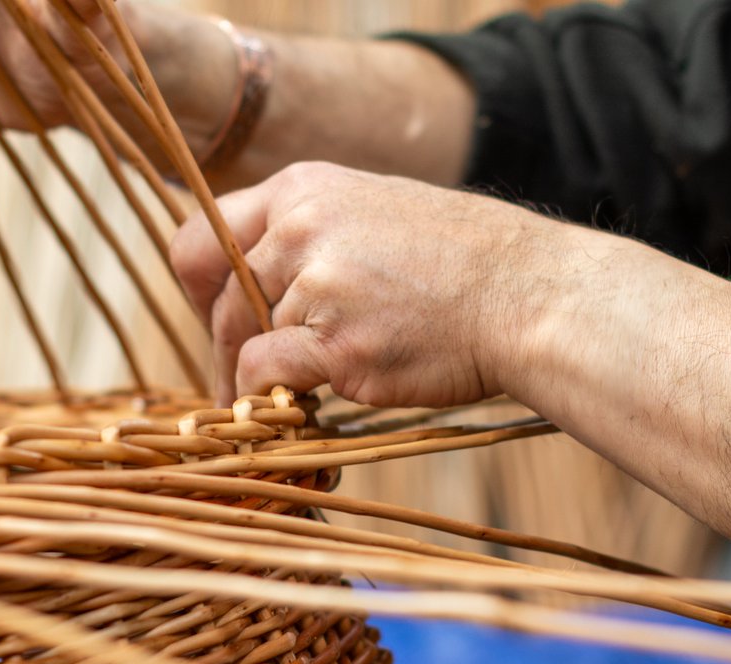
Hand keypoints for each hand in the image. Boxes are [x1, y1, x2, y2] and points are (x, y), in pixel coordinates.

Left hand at [171, 162, 579, 407]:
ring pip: (241, 338)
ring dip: (252, 377)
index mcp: (304, 188)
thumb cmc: (464, 263)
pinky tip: (298, 409)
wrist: (529, 295)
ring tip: (283, 399)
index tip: (218, 318)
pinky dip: (268, 399)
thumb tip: (257, 280)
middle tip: (236, 378)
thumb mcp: (374, 213)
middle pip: (219, 294)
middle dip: (221, 343)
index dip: (200, 285)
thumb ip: (311, 236)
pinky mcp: (334, 340)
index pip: (205, 233)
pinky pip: (264, 374)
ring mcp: (316, 280)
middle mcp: (300, 225)